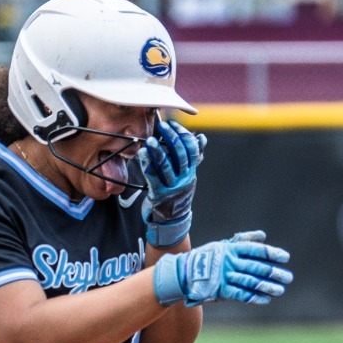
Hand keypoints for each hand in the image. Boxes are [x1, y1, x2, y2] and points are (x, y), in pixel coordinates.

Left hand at [141, 119, 205, 248]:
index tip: (172, 123)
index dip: (182, 134)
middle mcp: (184, 178)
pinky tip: (142, 154)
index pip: (191, 148)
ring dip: (158, 150)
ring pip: (166, 166)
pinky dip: (147, 164)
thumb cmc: (177, 193)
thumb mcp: (188, 176)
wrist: (172, 220)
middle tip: (162, 125)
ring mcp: (172, 187)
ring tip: (149, 139)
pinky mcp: (159, 195)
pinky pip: (153, 177)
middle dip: (171, 137)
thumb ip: (193, 157)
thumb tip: (201, 137)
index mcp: (191, 171)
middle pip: (180, 154)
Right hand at [152, 230, 292, 306]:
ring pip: (250, 282)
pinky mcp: (221, 290)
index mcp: (232, 249)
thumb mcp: (224, 245)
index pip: (255, 250)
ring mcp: (225, 276)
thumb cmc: (207, 257)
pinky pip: (240, 294)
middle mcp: (230, 262)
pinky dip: (254, 297)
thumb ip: (244, 240)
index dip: (271, 253)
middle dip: (273, 273)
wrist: (184, 272)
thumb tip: (263, 236)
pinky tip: (266, 299)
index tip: (285, 258)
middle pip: (256, 267)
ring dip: (267, 287)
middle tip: (288, 277)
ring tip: (280, 290)